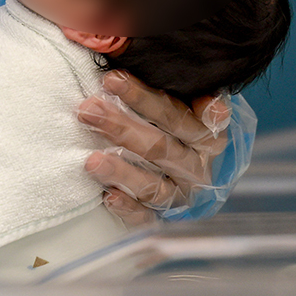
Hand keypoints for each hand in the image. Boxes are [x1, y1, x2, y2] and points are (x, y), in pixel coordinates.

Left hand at [77, 71, 231, 227]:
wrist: (186, 170)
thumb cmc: (176, 125)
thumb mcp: (185, 103)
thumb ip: (184, 91)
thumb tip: (182, 88)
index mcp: (207, 137)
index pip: (176, 115)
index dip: (143, 98)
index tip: (111, 79)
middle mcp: (195, 167)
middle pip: (159, 147)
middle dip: (120, 127)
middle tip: (88, 109)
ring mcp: (179, 194)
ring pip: (153, 184)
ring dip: (121, 171)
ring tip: (90, 161)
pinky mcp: (160, 216)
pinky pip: (146, 216)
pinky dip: (128, 207)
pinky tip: (108, 196)